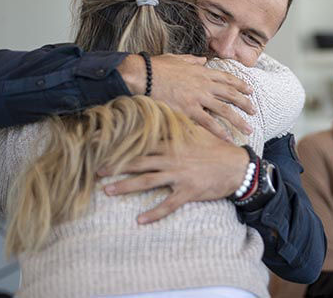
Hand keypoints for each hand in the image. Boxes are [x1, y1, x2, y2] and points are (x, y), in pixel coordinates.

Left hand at [99, 127, 248, 223]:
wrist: (237, 166)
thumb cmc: (216, 148)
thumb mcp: (197, 132)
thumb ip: (179, 125)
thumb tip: (165, 112)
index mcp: (172, 143)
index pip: (142, 141)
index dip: (123, 142)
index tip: (104, 143)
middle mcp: (171, 158)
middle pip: (139, 161)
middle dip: (116, 166)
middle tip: (96, 170)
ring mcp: (179, 175)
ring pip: (147, 181)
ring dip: (126, 187)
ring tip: (108, 191)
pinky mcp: (188, 191)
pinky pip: (168, 205)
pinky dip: (154, 213)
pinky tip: (140, 220)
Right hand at [117, 54, 254, 139]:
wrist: (144, 75)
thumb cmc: (157, 67)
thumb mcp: (177, 58)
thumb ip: (192, 60)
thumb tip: (202, 60)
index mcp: (201, 72)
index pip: (226, 78)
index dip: (240, 84)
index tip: (249, 90)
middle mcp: (204, 84)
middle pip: (231, 94)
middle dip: (245, 103)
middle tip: (253, 110)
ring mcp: (198, 97)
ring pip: (225, 109)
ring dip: (239, 119)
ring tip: (248, 128)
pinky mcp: (189, 110)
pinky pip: (209, 123)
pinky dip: (220, 131)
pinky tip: (228, 138)